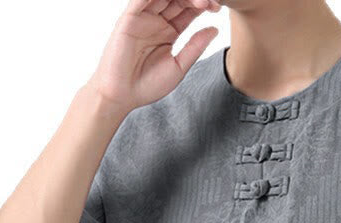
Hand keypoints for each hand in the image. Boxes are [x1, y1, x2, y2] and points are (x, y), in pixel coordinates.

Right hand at [86, 0, 221, 116]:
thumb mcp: (179, 66)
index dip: (204, 5)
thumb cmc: (148, 85)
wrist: (122, 95)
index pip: (188, 10)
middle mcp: (156, 20)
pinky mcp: (129, 18)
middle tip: (211, 3)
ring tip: (200, 1)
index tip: (218, 7)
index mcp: (169, 31)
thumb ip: (195, 47)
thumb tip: (215, 29)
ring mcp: (143, 17)